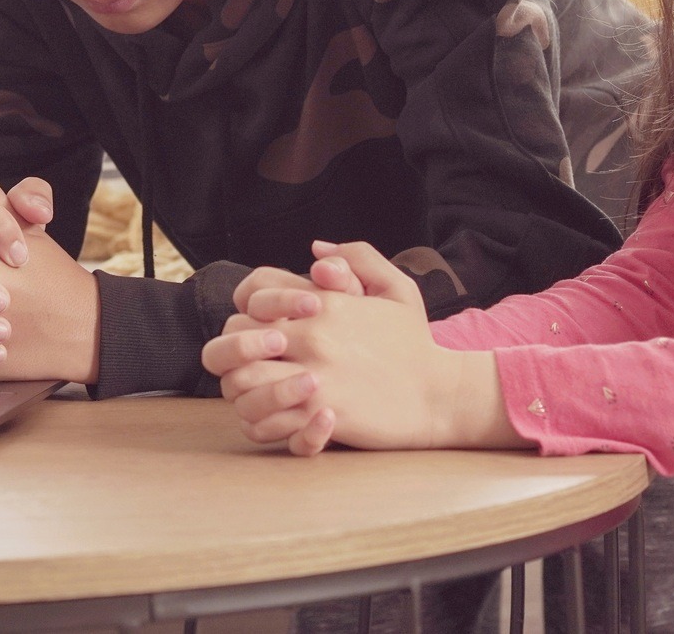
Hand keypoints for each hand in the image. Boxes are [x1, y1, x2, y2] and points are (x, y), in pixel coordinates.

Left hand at [203, 240, 524, 454]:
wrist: (440, 395)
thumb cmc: (414, 342)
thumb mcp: (396, 287)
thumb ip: (357, 258)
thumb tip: (316, 251)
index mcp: (321, 304)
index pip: (249, 300)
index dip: (245, 315)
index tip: (262, 332)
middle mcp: (311, 336)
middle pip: (233, 341)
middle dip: (232, 355)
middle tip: (250, 367)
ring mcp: (313, 375)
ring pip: (240, 383)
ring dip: (241, 391)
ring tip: (258, 396)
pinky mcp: (320, 413)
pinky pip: (264, 421)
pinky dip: (260, 423)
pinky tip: (276, 420)